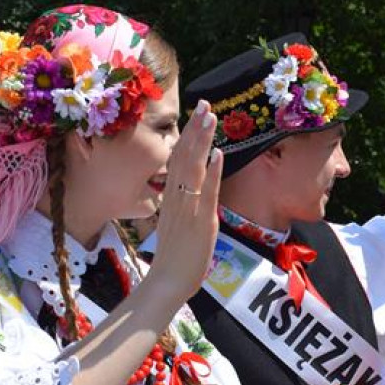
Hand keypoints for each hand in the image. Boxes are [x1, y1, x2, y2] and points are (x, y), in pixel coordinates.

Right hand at [146, 100, 221, 305]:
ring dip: (202, 142)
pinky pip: (205, 193)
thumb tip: (193, 188)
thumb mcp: (177, 222)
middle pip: (183, 156)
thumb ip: (183, 203)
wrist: (167, 281)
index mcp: (170, 197)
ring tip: (211, 117)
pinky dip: (212, 173)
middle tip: (205, 104)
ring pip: (192, 168)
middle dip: (195, 129)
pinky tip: (217, 154)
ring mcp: (187, 208)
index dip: (187, 136)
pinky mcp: (200, 221)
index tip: (197, 115)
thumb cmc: (174, 256)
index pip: (178, 159)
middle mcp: (176, 197)